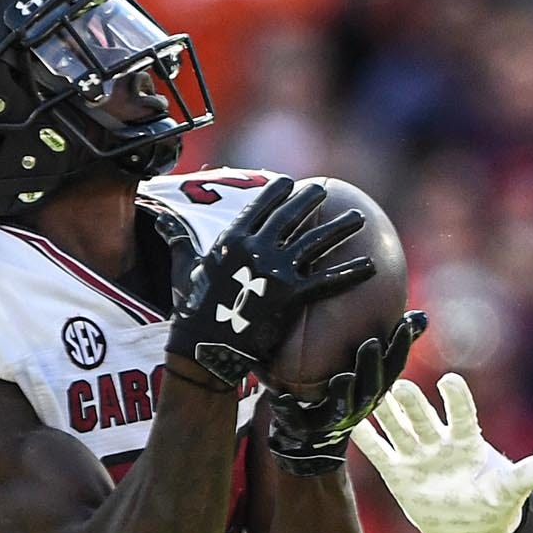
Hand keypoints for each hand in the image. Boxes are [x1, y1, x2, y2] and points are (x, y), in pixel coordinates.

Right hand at [163, 176, 373, 387]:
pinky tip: (371, 267)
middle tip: (325, 191)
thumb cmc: (193, 311)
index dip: (278, 192)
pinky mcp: (290, 295)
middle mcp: (255, 247)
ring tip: (359, 219)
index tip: (291, 183)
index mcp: (231, 238)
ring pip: (314, 241)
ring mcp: (274, 270)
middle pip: (290, 216)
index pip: (259, 206)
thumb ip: (179, 240)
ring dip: (340, 228)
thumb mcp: (184, 268)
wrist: (205, 349)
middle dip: (310, 200)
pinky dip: (351, 273)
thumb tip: (161, 219)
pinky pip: (327, 280)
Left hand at [266, 310, 426, 473]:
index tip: (405, 324)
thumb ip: (386, 341)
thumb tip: (420, 316)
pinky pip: (296, 420)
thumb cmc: (337, 389)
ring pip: (341, 407)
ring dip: (343, 393)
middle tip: (370, 344)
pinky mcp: (305, 427)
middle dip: (372, 368)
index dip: (401, 348)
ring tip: (343, 377)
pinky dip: (288, 410)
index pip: (393, 368)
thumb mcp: (363, 367)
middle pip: (371, 389)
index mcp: (372, 388)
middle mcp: (357, 405)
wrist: (309, 435)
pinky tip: (280, 398)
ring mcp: (332, 419)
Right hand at [350, 373, 532, 532]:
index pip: (462, 415)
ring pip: (398, 428)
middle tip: (400, 384)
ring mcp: (417, 455)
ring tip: (371, 392)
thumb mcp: (513, 489)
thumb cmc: (496, 502)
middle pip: (423, 417)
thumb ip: (529, 474)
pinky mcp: (399, 472)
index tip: (450, 381)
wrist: (474, 527)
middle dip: (412, 402)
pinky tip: (351, 421)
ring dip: (386, 412)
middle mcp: (439, 443)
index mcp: (467, 443)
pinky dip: (366, 438)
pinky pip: (379, 452)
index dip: (456, 399)